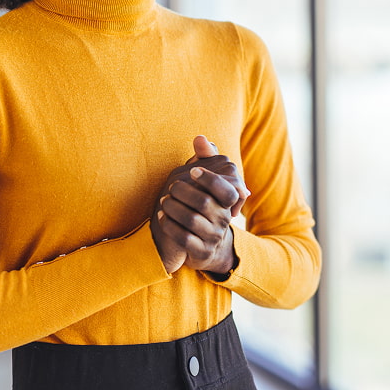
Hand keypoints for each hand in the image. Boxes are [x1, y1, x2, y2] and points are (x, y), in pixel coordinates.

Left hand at [151, 137, 248, 274]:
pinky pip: (183, 238)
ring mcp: (213, 237)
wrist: (204, 243)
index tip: (193, 171)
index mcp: (228, 201)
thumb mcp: (206, 181)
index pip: (227, 189)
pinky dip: (169, 225)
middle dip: (183, 191)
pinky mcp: (201, 252)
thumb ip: (205, 158)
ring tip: (162, 201)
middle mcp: (224, 220)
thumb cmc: (202, 204)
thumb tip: (200, 138)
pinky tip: (161, 216)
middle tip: (170, 186)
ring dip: (172, 208)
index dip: (210, 179)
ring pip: (191, 220)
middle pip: (204, 202)